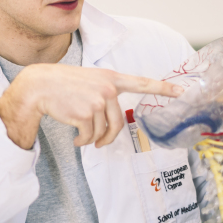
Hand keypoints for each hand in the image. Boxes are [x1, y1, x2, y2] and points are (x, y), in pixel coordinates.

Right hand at [0, 64, 182, 149]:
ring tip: (82, 137)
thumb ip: (105, 93)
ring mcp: (98, 100)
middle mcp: (108, 88)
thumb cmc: (62, 85)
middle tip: (100, 144)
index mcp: (111, 78)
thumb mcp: (88, 81)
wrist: (38, 86)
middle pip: (118, 122)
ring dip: (93, 140)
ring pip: (104, 131)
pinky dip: (83, 142)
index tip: (183, 92)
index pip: (143, 83)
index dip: (164, 89)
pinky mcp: (86, 113)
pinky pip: (90, 136)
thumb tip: (112, 120)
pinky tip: (74, 138)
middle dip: (108, 137)